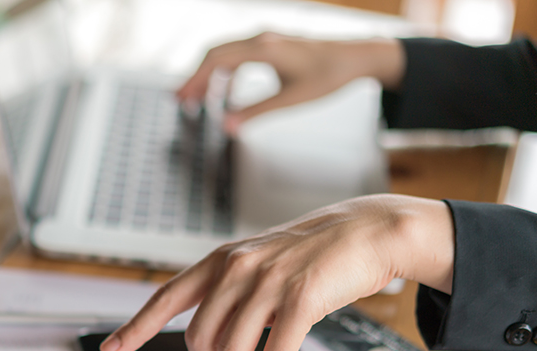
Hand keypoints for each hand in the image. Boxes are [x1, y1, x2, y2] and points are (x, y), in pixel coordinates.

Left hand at [100, 195, 453, 350]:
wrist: (366, 231)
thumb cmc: (312, 254)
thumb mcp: (259, 263)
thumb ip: (231, 293)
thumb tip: (214, 343)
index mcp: (221, 262)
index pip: (166, 297)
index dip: (136, 327)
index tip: (113, 348)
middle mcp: (236, 269)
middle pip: (199, 339)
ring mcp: (267, 281)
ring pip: (232, 350)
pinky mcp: (300, 297)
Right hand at [177, 33, 404, 132]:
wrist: (356, 57)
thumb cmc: (328, 76)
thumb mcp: (292, 99)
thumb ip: (256, 112)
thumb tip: (227, 126)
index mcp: (263, 49)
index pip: (216, 60)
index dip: (194, 80)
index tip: (180, 98)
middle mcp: (261, 38)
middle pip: (214, 54)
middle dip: (195, 78)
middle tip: (181, 101)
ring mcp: (265, 38)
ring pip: (224, 53)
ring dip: (209, 75)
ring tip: (198, 99)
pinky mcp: (271, 43)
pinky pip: (238, 55)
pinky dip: (225, 72)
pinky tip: (225, 92)